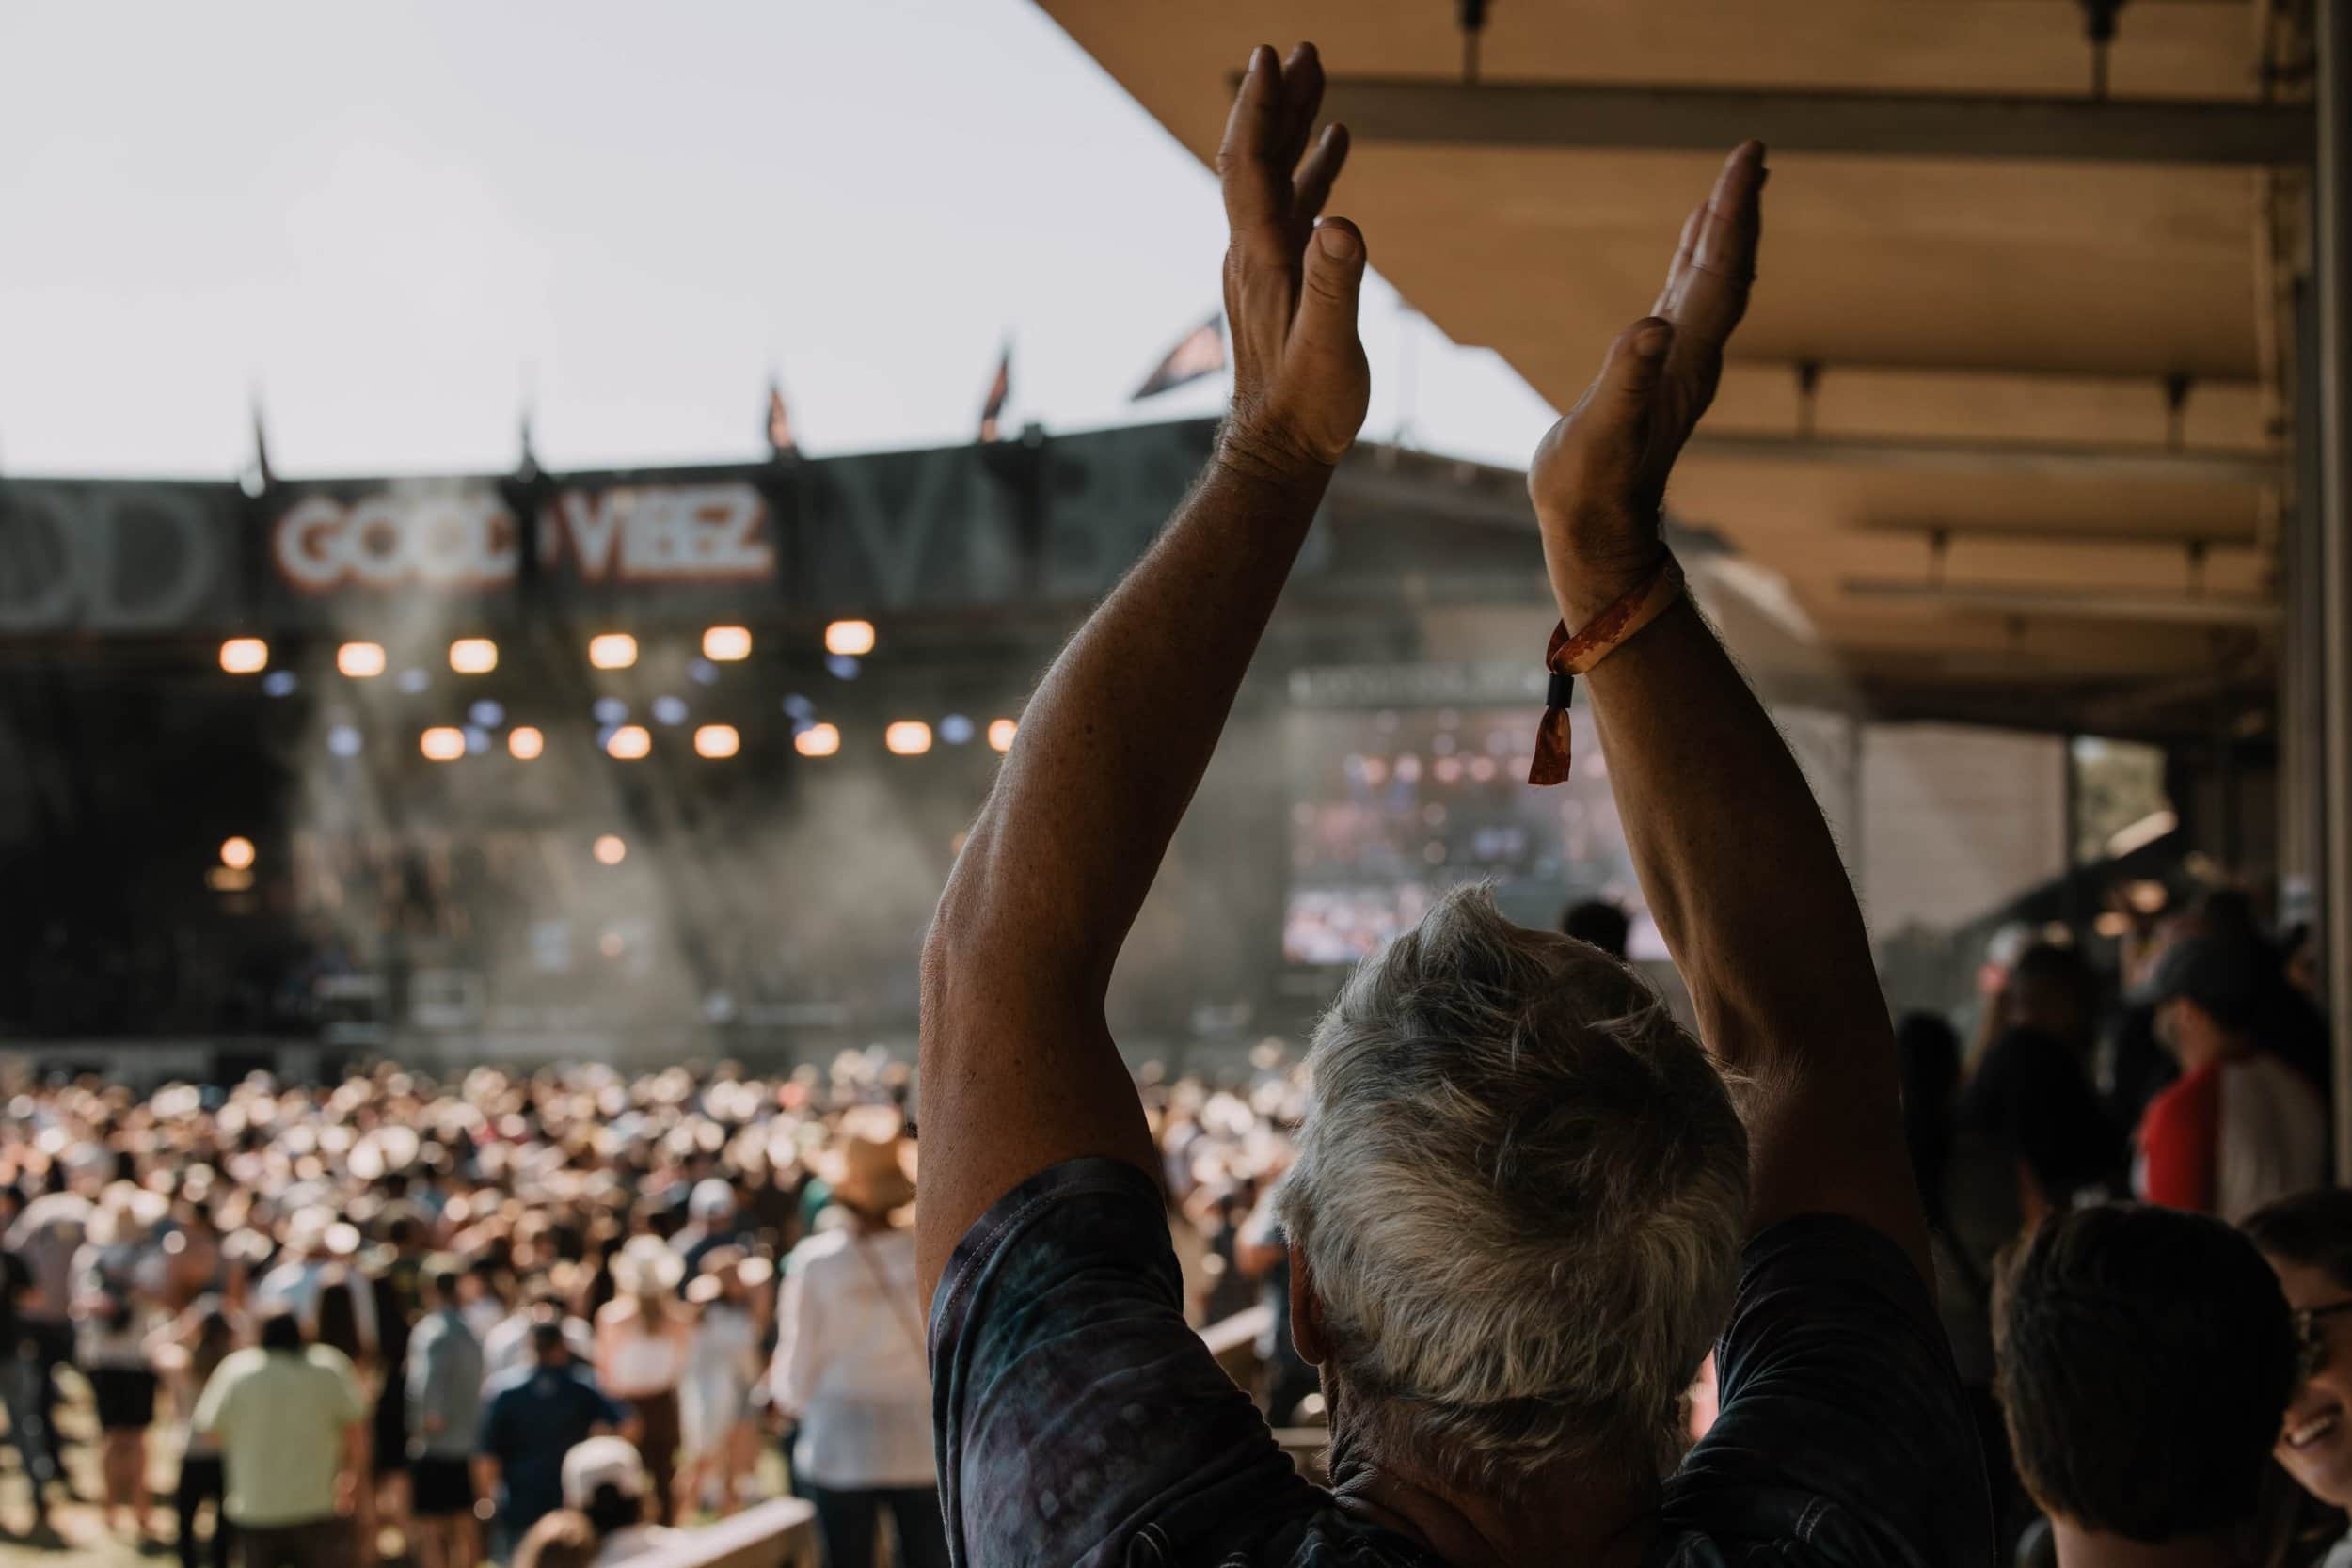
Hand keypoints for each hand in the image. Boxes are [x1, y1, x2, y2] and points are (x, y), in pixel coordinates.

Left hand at [1217, 43, 1368, 478]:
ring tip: (1319, 82)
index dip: (1259, 108)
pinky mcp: (1279, 280)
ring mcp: (1264, 265)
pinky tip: (1334, 152)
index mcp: (1262, 257)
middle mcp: (1254, 251)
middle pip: (1260, 158)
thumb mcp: (1329, 345)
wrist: (1278, 450)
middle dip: (1279, 101)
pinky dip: (1311, 171)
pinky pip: (1291, 208)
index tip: (1269, 56)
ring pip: (1276, 179)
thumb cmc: (1306, 405)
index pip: (1250, 164)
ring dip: (1295, 128)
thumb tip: (1342, 222)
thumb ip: (1336, 283)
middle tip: (1301, 50)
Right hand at [1528, 142, 1764, 623]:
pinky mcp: (1654, 369)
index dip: (1733, 218)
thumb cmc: (1593, 486)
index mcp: (1685, 360)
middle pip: (1728, 269)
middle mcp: (1692, 355)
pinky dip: (1695, 259)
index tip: (1745, 164)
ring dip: (1722, 230)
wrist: (1596, 529)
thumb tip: (1649, 328)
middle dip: (1738, 210)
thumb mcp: (1602, 433)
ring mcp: (1677, 362)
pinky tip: (1693, 241)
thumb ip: (1626, 381)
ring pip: (1711, 281)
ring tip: (1733, 182)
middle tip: (1751, 153)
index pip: (1721, 275)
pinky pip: (1686, 299)